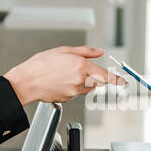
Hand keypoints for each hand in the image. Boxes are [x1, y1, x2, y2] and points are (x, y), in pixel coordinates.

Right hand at [4, 46, 125, 104]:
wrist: (26, 82)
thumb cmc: (41, 64)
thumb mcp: (64, 50)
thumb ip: (85, 52)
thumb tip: (100, 52)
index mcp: (81, 67)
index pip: (105, 75)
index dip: (117, 80)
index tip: (124, 82)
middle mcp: (80, 81)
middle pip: (96, 82)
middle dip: (92, 77)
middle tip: (76, 70)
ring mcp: (74, 92)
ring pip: (86, 88)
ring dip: (82, 82)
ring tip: (63, 75)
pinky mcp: (68, 99)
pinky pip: (75, 93)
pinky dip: (71, 88)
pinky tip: (58, 82)